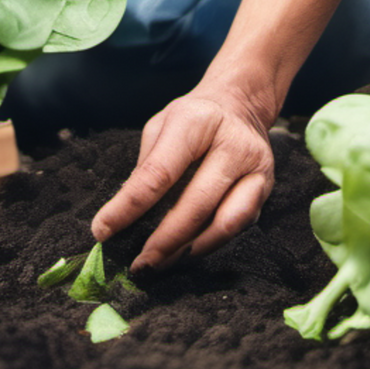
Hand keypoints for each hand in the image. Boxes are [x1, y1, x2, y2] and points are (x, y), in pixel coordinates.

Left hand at [90, 79, 277, 271]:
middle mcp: (232, 146)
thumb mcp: (161, 125)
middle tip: (138, 263)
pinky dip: (209, 244)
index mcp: (196, 122)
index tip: (103, 229)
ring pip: (223, 224)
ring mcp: (255, 169)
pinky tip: (187, 252)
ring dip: (189, 251)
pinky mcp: (266, 189)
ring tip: (160, 263)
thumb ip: (147, 164)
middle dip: (164, 241)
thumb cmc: (193, 118)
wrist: (240, 105)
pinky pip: (238, 226)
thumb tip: (125, 212)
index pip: (158, 172)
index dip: (128, 206)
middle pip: (195, 204)